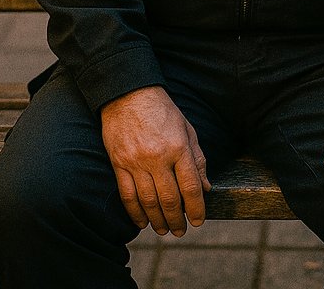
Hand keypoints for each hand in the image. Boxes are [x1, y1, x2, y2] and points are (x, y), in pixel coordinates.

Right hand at [101, 85, 210, 236]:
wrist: (128, 93)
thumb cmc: (162, 110)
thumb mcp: (186, 128)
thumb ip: (197, 158)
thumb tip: (205, 187)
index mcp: (178, 147)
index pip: (190, 186)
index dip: (197, 208)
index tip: (199, 221)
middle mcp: (157, 157)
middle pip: (170, 199)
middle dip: (178, 219)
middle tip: (181, 231)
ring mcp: (136, 162)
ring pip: (149, 201)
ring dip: (158, 220)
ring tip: (164, 230)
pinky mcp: (119, 164)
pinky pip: (127, 195)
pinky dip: (135, 213)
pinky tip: (142, 222)